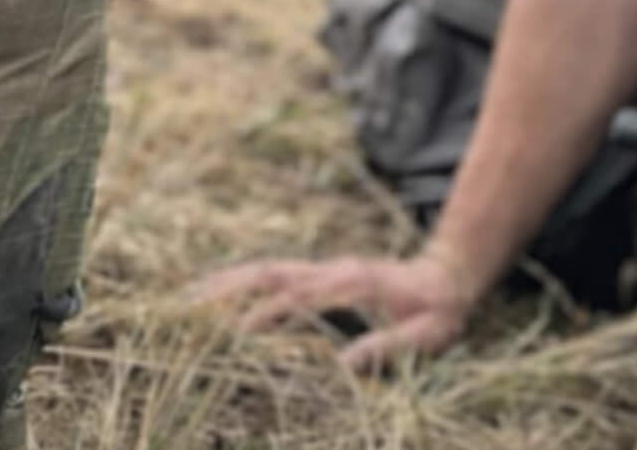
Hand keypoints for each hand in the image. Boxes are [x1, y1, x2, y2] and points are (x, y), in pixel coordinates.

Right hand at [194, 249, 475, 370]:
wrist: (450, 275)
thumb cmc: (438, 311)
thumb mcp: (426, 334)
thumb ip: (388, 347)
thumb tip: (343, 366)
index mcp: (354, 284)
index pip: (301, 299)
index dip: (267, 316)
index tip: (234, 334)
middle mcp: (332, 271)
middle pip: (272, 275)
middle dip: (229, 291)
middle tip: (188, 310)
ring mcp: (323, 269)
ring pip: (266, 271)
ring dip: (227, 283)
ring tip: (186, 300)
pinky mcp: (319, 274)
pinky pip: (274, 275)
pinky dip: (241, 281)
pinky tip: (216, 295)